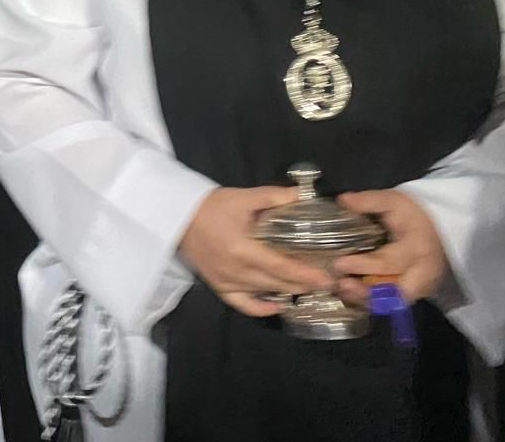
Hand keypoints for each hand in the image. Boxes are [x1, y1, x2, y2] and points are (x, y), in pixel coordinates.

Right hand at [178, 187, 333, 317]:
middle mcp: (236, 271)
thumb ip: (273, 197)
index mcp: (243, 249)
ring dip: (289, 292)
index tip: (327, 277)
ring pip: (265, 294)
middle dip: (305, 284)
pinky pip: (244, 305)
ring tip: (308, 287)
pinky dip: (262, 309)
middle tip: (326, 282)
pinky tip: (279, 304)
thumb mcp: (243, 197)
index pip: (282, 267)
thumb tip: (302, 195)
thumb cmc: (211, 206)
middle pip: (278, 283)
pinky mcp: (219, 287)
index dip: (307, 274)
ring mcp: (227, 282)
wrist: (177, 215)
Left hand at [331, 189, 446, 305]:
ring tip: (343, 292)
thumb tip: (343, 200)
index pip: (388, 263)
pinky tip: (353, 296)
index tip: (339, 264)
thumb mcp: (394, 201)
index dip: (362, 265)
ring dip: (368, 300)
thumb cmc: (415, 214)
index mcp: (417, 249)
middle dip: (367, 294)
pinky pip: (395, 304)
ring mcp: (422, 288)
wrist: (440, 227)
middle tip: (342, 285)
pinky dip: (374, 303)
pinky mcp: (417, 294)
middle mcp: (422, 274)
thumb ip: (369, 201)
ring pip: (394, 303)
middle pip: (395, 292)